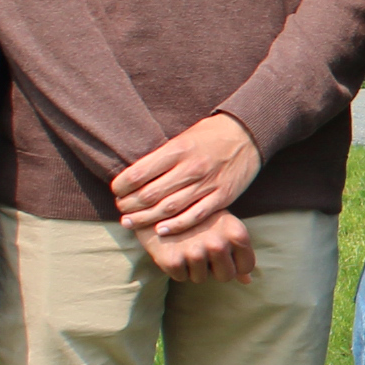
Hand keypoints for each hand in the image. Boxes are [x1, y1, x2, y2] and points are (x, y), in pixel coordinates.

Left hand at [113, 113, 260, 236]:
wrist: (248, 134)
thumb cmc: (211, 134)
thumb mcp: (183, 137)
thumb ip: (163, 156)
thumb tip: (135, 174)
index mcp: (177, 149)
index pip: (139, 173)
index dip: (122, 186)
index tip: (116, 191)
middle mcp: (190, 168)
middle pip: (150, 194)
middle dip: (130, 205)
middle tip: (121, 209)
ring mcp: (206, 184)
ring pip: (168, 208)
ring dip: (145, 218)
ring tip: (130, 223)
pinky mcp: (221, 197)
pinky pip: (195, 216)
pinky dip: (175, 226)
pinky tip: (160, 230)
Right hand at [135, 210, 255, 283]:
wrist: (155, 203)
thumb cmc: (195, 215)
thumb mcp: (221, 225)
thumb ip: (237, 251)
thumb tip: (247, 281)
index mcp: (236, 232)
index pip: (246, 266)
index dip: (235, 264)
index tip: (223, 255)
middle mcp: (218, 243)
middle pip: (226, 276)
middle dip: (214, 269)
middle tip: (201, 249)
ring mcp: (195, 253)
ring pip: (201, 278)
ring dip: (192, 267)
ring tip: (185, 244)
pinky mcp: (173, 260)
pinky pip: (181, 277)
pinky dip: (175, 267)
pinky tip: (172, 247)